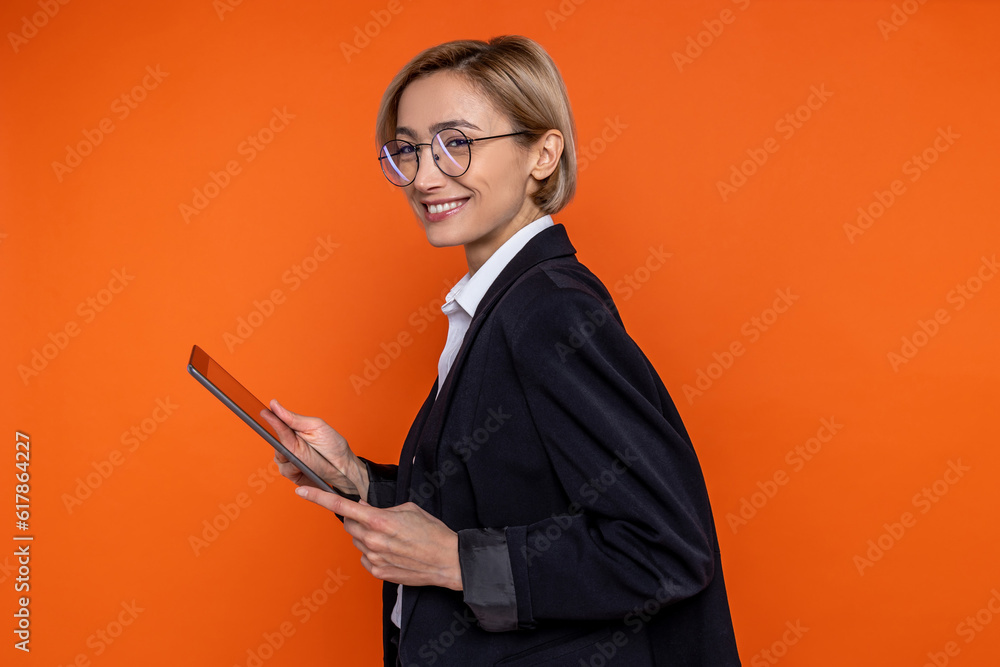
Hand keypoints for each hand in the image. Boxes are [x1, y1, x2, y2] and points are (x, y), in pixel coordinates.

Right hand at [259, 399, 367, 498]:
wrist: (344, 467)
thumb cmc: (333, 445)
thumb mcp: (316, 426)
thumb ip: (294, 418)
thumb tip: (274, 405)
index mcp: (294, 430)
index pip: (277, 423)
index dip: (270, 419)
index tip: (264, 413)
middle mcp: (289, 444)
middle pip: (274, 442)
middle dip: (282, 442)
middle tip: (294, 443)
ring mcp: (290, 459)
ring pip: (278, 457)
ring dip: (290, 457)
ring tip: (306, 457)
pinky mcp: (292, 473)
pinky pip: (285, 470)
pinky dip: (294, 469)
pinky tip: (305, 467)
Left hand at [295, 486, 462, 590]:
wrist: (447, 561)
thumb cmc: (432, 533)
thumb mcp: (409, 509)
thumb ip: (383, 509)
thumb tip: (367, 511)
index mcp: (379, 520)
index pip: (341, 507)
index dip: (318, 498)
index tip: (302, 492)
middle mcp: (372, 540)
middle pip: (349, 524)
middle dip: (358, 519)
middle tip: (378, 519)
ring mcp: (374, 558)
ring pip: (357, 541)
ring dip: (367, 536)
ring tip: (392, 538)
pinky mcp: (378, 572)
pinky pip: (365, 558)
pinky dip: (373, 552)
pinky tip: (392, 551)